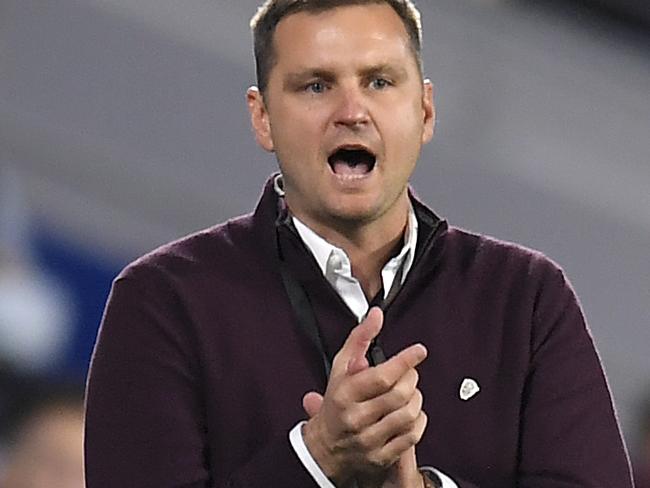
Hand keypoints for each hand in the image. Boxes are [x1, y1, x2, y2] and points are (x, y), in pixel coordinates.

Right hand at [301, 308, 427, 485]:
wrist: (324, 448)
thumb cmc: (335, 404)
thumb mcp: (340, 367)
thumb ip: (359, 339)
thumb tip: (375, 316)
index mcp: (345, 394)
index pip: (381, 376)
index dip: (405, 361)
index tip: (418, 351)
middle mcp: (356, 418)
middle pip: (399, 394)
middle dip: (410, 378)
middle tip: (409, 373)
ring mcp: (369, 440)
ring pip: (409, 414)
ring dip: (416, 399)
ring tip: (409, 392)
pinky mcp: (382, 456)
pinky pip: (412, 435)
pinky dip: (418, 420)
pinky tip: (410, 412)